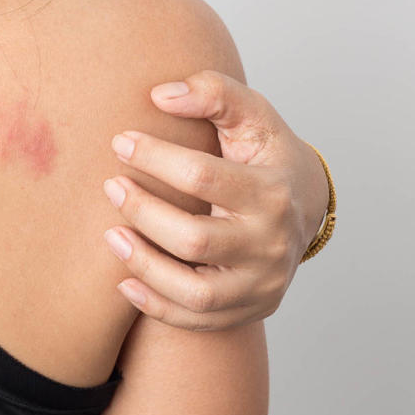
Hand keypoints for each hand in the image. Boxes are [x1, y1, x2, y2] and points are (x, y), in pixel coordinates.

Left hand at [104, 70, 329, 329]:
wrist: (303, 206)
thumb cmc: (266, 155)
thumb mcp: (252, 115)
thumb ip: (213, 93)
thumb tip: (161, 95)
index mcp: (273, 191)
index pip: (204, 177)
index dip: (155, 157)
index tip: (121, 141)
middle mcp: (271, 245)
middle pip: (195, 239)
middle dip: (144, 213)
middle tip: (112, 186)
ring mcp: (262, 284)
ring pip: (195, 293)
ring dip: (144, 266)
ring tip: (111, 236)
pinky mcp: (250, 309)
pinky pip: (197, 321)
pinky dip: (155, 306)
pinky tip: (124, 281)